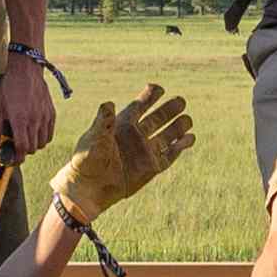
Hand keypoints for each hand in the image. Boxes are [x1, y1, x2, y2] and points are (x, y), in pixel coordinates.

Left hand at [0, 48, 56, 165]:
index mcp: (20, 119)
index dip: (18, 158)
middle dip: (24, 152)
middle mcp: (34, 120)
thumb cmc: (10, 87)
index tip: (13, 160)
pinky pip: (50, 134)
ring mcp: (44, 117)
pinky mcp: (51, 113)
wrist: (26, 70)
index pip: (22, 148)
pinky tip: (35, 132)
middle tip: (16, 147)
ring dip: (34, 145)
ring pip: (43, 143)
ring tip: (26, 138)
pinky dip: (43, 137)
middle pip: (33, 148)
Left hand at [50, 85, 197, 222]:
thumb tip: (108, 104)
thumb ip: (103, 122)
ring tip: (188, 120)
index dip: (150, 96)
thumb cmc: (86, 161)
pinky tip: (190, 139)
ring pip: (167, 135)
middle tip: (181, 101)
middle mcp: (136, 135)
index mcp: (122, 124)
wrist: (90, 188)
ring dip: (179, 127)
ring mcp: (145, 151)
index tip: (159, 88)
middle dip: (170, 109)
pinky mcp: (151, 167)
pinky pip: (170, 155)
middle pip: (158, 118)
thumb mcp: (93, 139)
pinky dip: (180, 147)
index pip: (140, 106)